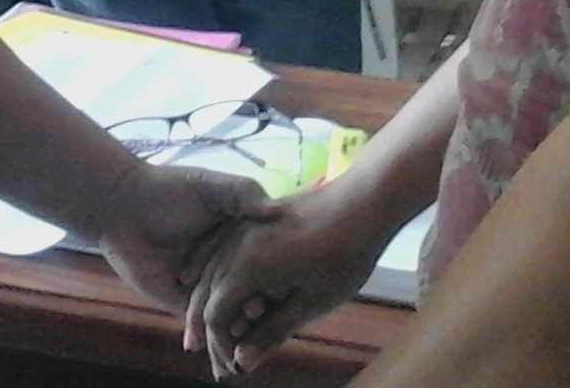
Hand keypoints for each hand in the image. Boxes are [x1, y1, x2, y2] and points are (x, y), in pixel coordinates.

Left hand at [92, 159, 274, 314]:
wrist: (123, 207)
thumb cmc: (169, 190)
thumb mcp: (212, 185)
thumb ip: (244, 194)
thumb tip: (277, 212)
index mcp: (238, 236)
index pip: (268, 257)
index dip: (282, 267)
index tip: (295, 274)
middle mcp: (226, 263)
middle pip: (253, 286)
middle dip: (266, 298)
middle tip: (275, 304)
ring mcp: (206, 285)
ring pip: (232, 309)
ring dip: (246, 319)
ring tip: (255, 318)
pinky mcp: (184, 303)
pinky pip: (205, 321)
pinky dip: (219, 330)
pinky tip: (231, 330)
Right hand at [185, 182, 391, 377]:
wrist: (363, 202)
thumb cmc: (342, 257)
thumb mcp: (311, 303)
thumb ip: (272, 330)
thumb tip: (242, 362)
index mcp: (247, 267)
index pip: (214, 314)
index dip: (220, 345)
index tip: (233, 368)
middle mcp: (235, 244)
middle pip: (206, 292)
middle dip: (211, 330)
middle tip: (221, 364)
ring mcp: (242, 226)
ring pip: (209, 269)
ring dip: (208, 301)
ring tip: (218, 333)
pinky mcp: (252, 217)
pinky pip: (219, 247)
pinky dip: (211, 272)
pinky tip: (216, 284)